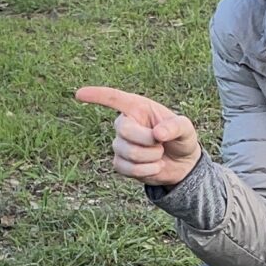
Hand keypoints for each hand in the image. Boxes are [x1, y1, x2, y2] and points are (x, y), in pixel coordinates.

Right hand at [75, 86, 202, 187]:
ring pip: (128, 152)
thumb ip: (175, 126)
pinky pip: (126, 168)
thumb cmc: (182, 139)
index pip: (114, 99)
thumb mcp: (186, 129)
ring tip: (159, 155)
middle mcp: (125, 124)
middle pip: (123, 130)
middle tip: (161, 144)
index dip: (97, 96)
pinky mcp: (120, 163)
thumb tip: (158, 133)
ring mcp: (120, 144)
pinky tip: (154, 167)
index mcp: (138, 108)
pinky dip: (146, 170)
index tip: (79, 94)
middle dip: (147, 140)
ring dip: (151, 157)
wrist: (182, 165)